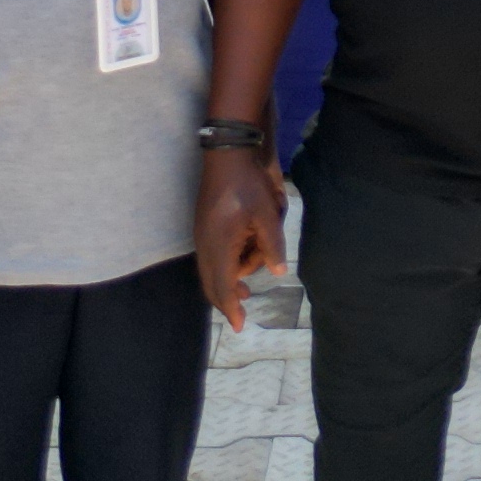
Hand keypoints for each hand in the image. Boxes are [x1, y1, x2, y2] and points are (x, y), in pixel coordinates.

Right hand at [196, 145, 287, 329]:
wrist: (228, 153)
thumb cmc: (248, 183)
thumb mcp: (267, 214)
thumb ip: (273, 245)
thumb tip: (279, 272)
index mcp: (219, 245)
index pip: (223, 287)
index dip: (231, 308)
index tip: (239, 326)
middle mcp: (205, 244)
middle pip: (213, 283)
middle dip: (228, 296)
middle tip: (245, 306)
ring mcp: (202, 234)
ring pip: (214, 268)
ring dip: (233, 272)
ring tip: (252, 268)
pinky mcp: (204, 225)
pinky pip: (213, 254)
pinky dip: (228, 259)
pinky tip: (243, 253)